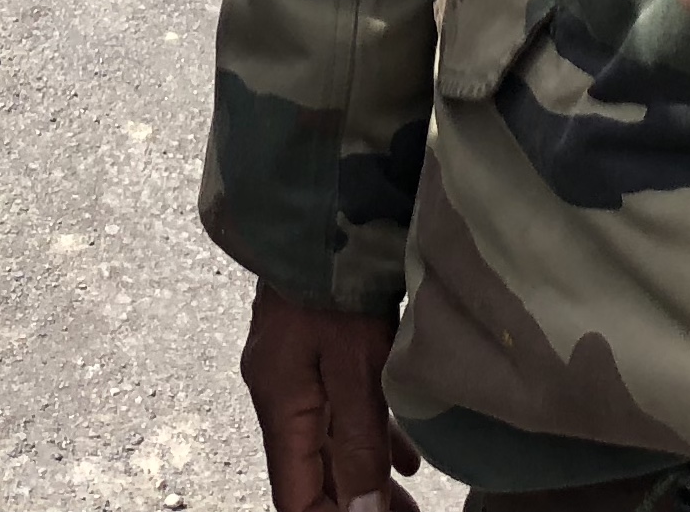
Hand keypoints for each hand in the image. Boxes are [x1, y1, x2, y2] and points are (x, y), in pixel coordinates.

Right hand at [241, 281, 416, 511]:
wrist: (322, 207)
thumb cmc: (337, 289)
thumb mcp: (356, 370)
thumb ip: (358, 444)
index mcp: (281, 404)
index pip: (294, 494)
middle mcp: (280, 390)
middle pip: (313, 469)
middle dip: (353, 504)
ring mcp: (295, 364)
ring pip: (329, 437)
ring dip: (365, 473)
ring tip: (410, 499)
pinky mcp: (314, 341)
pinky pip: (339, 404)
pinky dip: (369, 433)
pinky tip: (404, 452)